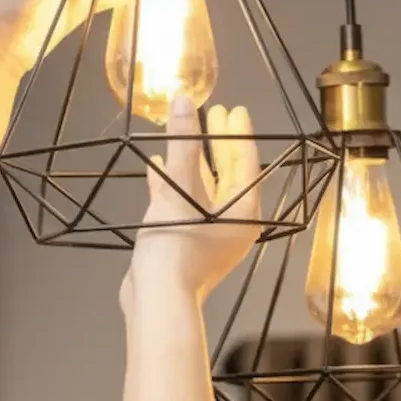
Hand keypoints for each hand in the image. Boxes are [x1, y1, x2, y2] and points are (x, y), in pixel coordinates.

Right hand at [124, 98, 261, 302]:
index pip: (245, 162)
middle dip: (218, 144)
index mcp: (244, 211)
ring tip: (182, 136)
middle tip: (213, 115)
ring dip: (192, 163)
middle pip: (228, 174)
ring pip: (203, 188)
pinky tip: (155, 167)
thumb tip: (183, 101)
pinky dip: (172, 184)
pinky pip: (183, 204)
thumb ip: (182, 144)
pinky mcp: (185, 243)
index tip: (233, 110)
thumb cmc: (177, 248)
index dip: (238, 133)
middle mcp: (233, 223)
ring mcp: (209, 235)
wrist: (157, 299)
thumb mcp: (180, 189)